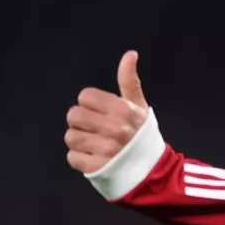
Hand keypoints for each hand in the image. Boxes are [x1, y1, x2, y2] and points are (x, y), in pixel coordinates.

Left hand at [65, 50, 149, 173]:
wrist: (154, 170)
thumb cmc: (142, 134)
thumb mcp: (139, 106)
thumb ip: (129, 80)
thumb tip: (130, 54)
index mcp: (123, 110)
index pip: (85, 97)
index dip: (90, 104)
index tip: (100, 113)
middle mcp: (114, 129)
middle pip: (74, 115)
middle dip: (81, 122)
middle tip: (93, 128)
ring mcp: (106, 150)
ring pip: (71, 137)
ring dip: (79, 140)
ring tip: (93, 143)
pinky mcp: (97, 168)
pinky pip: (72, 157)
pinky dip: (80, 158)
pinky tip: (93, 157)